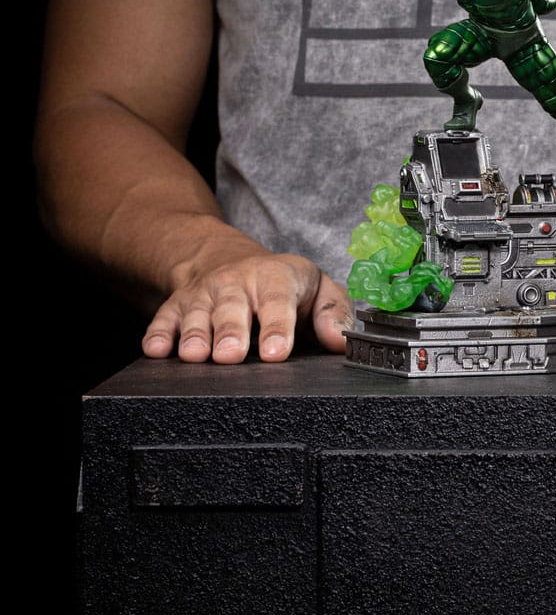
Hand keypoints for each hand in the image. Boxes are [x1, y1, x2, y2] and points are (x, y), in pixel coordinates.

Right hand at [141, 252, 352, 363]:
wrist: (228, 259)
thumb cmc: (281, 283)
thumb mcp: (317, 286)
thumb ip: (334, 311)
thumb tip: (340, 341)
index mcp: (275, 277)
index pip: (278, 301)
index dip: (277, 326)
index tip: (276, 353)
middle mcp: (236, 283)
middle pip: (232, 308)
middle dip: (230, 331)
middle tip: (231, 355)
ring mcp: (203, 294)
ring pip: (197, 314)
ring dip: (194, 335)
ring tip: (195, 355)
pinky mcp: (176, 306)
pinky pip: (163, 319)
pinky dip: (158, 333)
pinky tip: (156, 349)